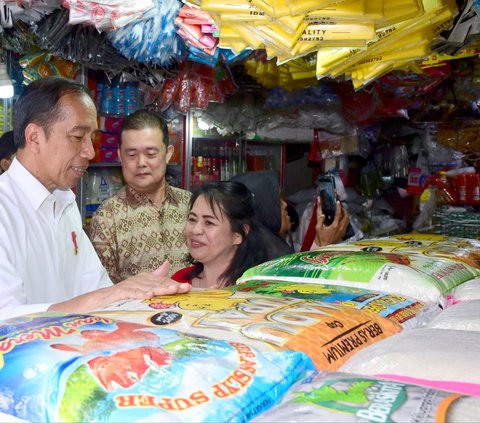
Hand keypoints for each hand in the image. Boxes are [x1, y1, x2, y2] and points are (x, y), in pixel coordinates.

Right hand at [49, 262, 190, 312]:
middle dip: (172, 285)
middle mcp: (138, 280)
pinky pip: (132, 293)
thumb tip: (167, 262)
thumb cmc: (122, 295)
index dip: (175, 284)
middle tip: (184, 288)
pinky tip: (149, 294)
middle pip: (158, 282)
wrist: (98, 301)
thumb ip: (155, 275)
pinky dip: (140, 293)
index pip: (163, 281)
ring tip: (172, 290)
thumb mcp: (141, 285)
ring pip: (148, 287)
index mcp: (145, 279)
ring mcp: (129, 286)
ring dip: (160, 288)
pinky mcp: (120, 293)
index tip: (187, 288)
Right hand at [313, 197, 349, 247]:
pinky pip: (347, 224)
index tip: (338, 202)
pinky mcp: (343, 233)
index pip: (339, 214)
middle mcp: (341, 227)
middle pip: (346, 216)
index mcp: (335, 225)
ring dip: (346, 214)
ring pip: (348, 220)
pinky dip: (346, 219)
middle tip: (341, 206)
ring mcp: (343, 231)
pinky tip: (342, 219)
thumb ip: (320, 220)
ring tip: (342, 211)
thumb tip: (322, 214)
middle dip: (344, 209)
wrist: (325, 247)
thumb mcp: (318, 229)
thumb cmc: (321, 238)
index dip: (339, 207)